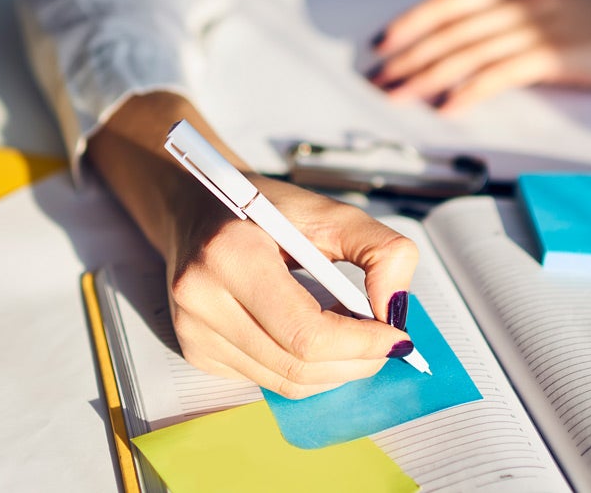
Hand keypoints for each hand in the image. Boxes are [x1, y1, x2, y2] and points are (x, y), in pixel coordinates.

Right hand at [87, 92, 417, 398]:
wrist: (196, 208)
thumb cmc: (263, 208)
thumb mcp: (329, 211)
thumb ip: (380, 250)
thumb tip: (395, 309)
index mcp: (231, 254)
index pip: (306, 333)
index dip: (361, 344)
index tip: (396, 337)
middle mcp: (202, 299)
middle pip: (299, 366)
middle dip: (355, 362)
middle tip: (385, 344)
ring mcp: (194, 331)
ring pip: (285, 382)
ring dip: (334, 370)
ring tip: (354, 338)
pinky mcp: (196, 351)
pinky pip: (266, 379)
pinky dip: (304, 368)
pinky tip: (313, 337)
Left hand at [369, 0, 590, 112]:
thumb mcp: (557, 17)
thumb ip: (514, 28)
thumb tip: (474, 51)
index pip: (451, 0)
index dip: (412, 21)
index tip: (384, 42)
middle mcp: (524, 1)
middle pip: (449, 26)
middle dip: (407, 53)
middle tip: (379, 76)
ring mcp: (539, 26)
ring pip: (466, 50)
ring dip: (425, 75)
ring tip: (399, 94)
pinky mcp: (555, 55)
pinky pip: (500, 73)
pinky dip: (469, 90)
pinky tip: (448, 106)